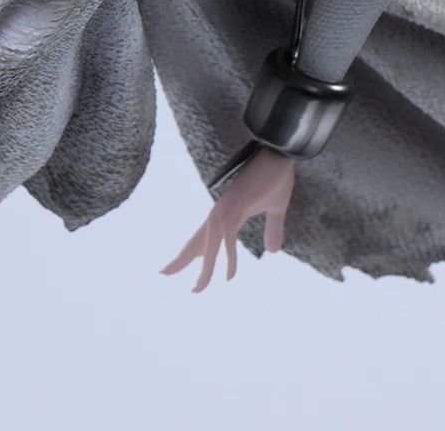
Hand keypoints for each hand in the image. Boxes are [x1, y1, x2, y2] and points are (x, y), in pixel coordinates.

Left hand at [162, 147, 294, 291]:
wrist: (281, 154)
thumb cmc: (276, 176)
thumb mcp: (276, 209)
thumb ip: (272, 229)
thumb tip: (272, 252)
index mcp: (227, 212)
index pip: (204, 236)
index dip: (192, 252)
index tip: (175, 265)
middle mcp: (220, 212)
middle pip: (197, 240)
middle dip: (181, 259)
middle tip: (163, 273)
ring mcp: (225, 209)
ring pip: (209, 244)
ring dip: (204, 269)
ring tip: (196, 289)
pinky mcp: (235, 207)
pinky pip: (227, 238)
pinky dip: (228, 258)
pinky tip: (228, 276)